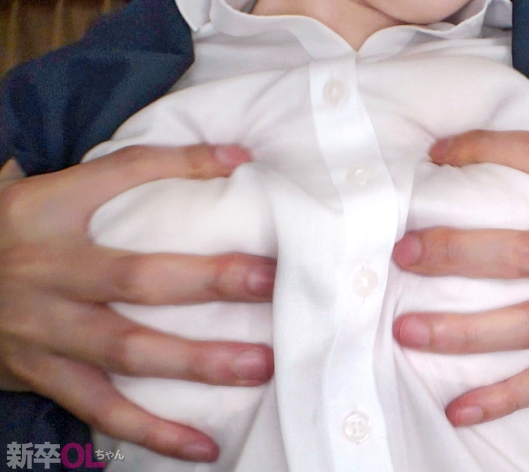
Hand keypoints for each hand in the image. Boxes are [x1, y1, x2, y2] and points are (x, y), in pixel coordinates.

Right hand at [0, 146, 275, 461]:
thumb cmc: (17, 234)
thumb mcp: (56, 192)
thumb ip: (134, 170)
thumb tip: (236, 155)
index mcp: (48, 211)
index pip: (119, 174)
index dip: (178, 166)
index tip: (242, 164)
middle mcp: (45, 271)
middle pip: (135, 277)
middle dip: (207, 280)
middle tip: (270, 280)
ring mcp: (44, 331)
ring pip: (126, 350)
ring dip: (197, 361)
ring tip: (259, 365)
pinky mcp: (44, 376)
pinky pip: (103, 410)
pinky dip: (154, 432)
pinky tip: (205, 446)